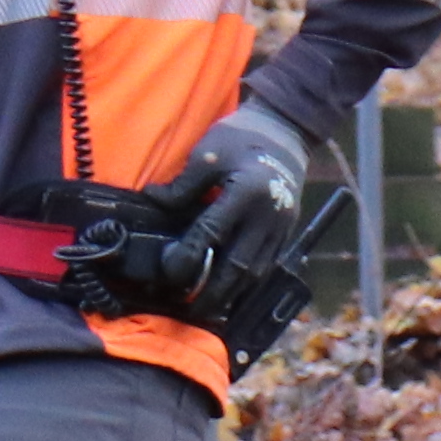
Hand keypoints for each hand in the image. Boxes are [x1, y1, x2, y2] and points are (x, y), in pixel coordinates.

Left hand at [139, 105, 319, 356]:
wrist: (286, 130)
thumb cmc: (242, 137)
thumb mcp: (208, 152)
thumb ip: (182, 185)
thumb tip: (153, 202)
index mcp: (246, 192)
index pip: (211, 233)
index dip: (189, 256)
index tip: (170, 272)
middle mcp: (267, 215)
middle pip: (238, 265)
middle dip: (213, 292)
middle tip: (189, 309)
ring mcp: (281, 226)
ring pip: (256, 272)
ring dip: (231, 295)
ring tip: (207, 309)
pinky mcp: (287, 230)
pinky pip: (268, 266)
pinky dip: (248, 284)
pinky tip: (231, 295)